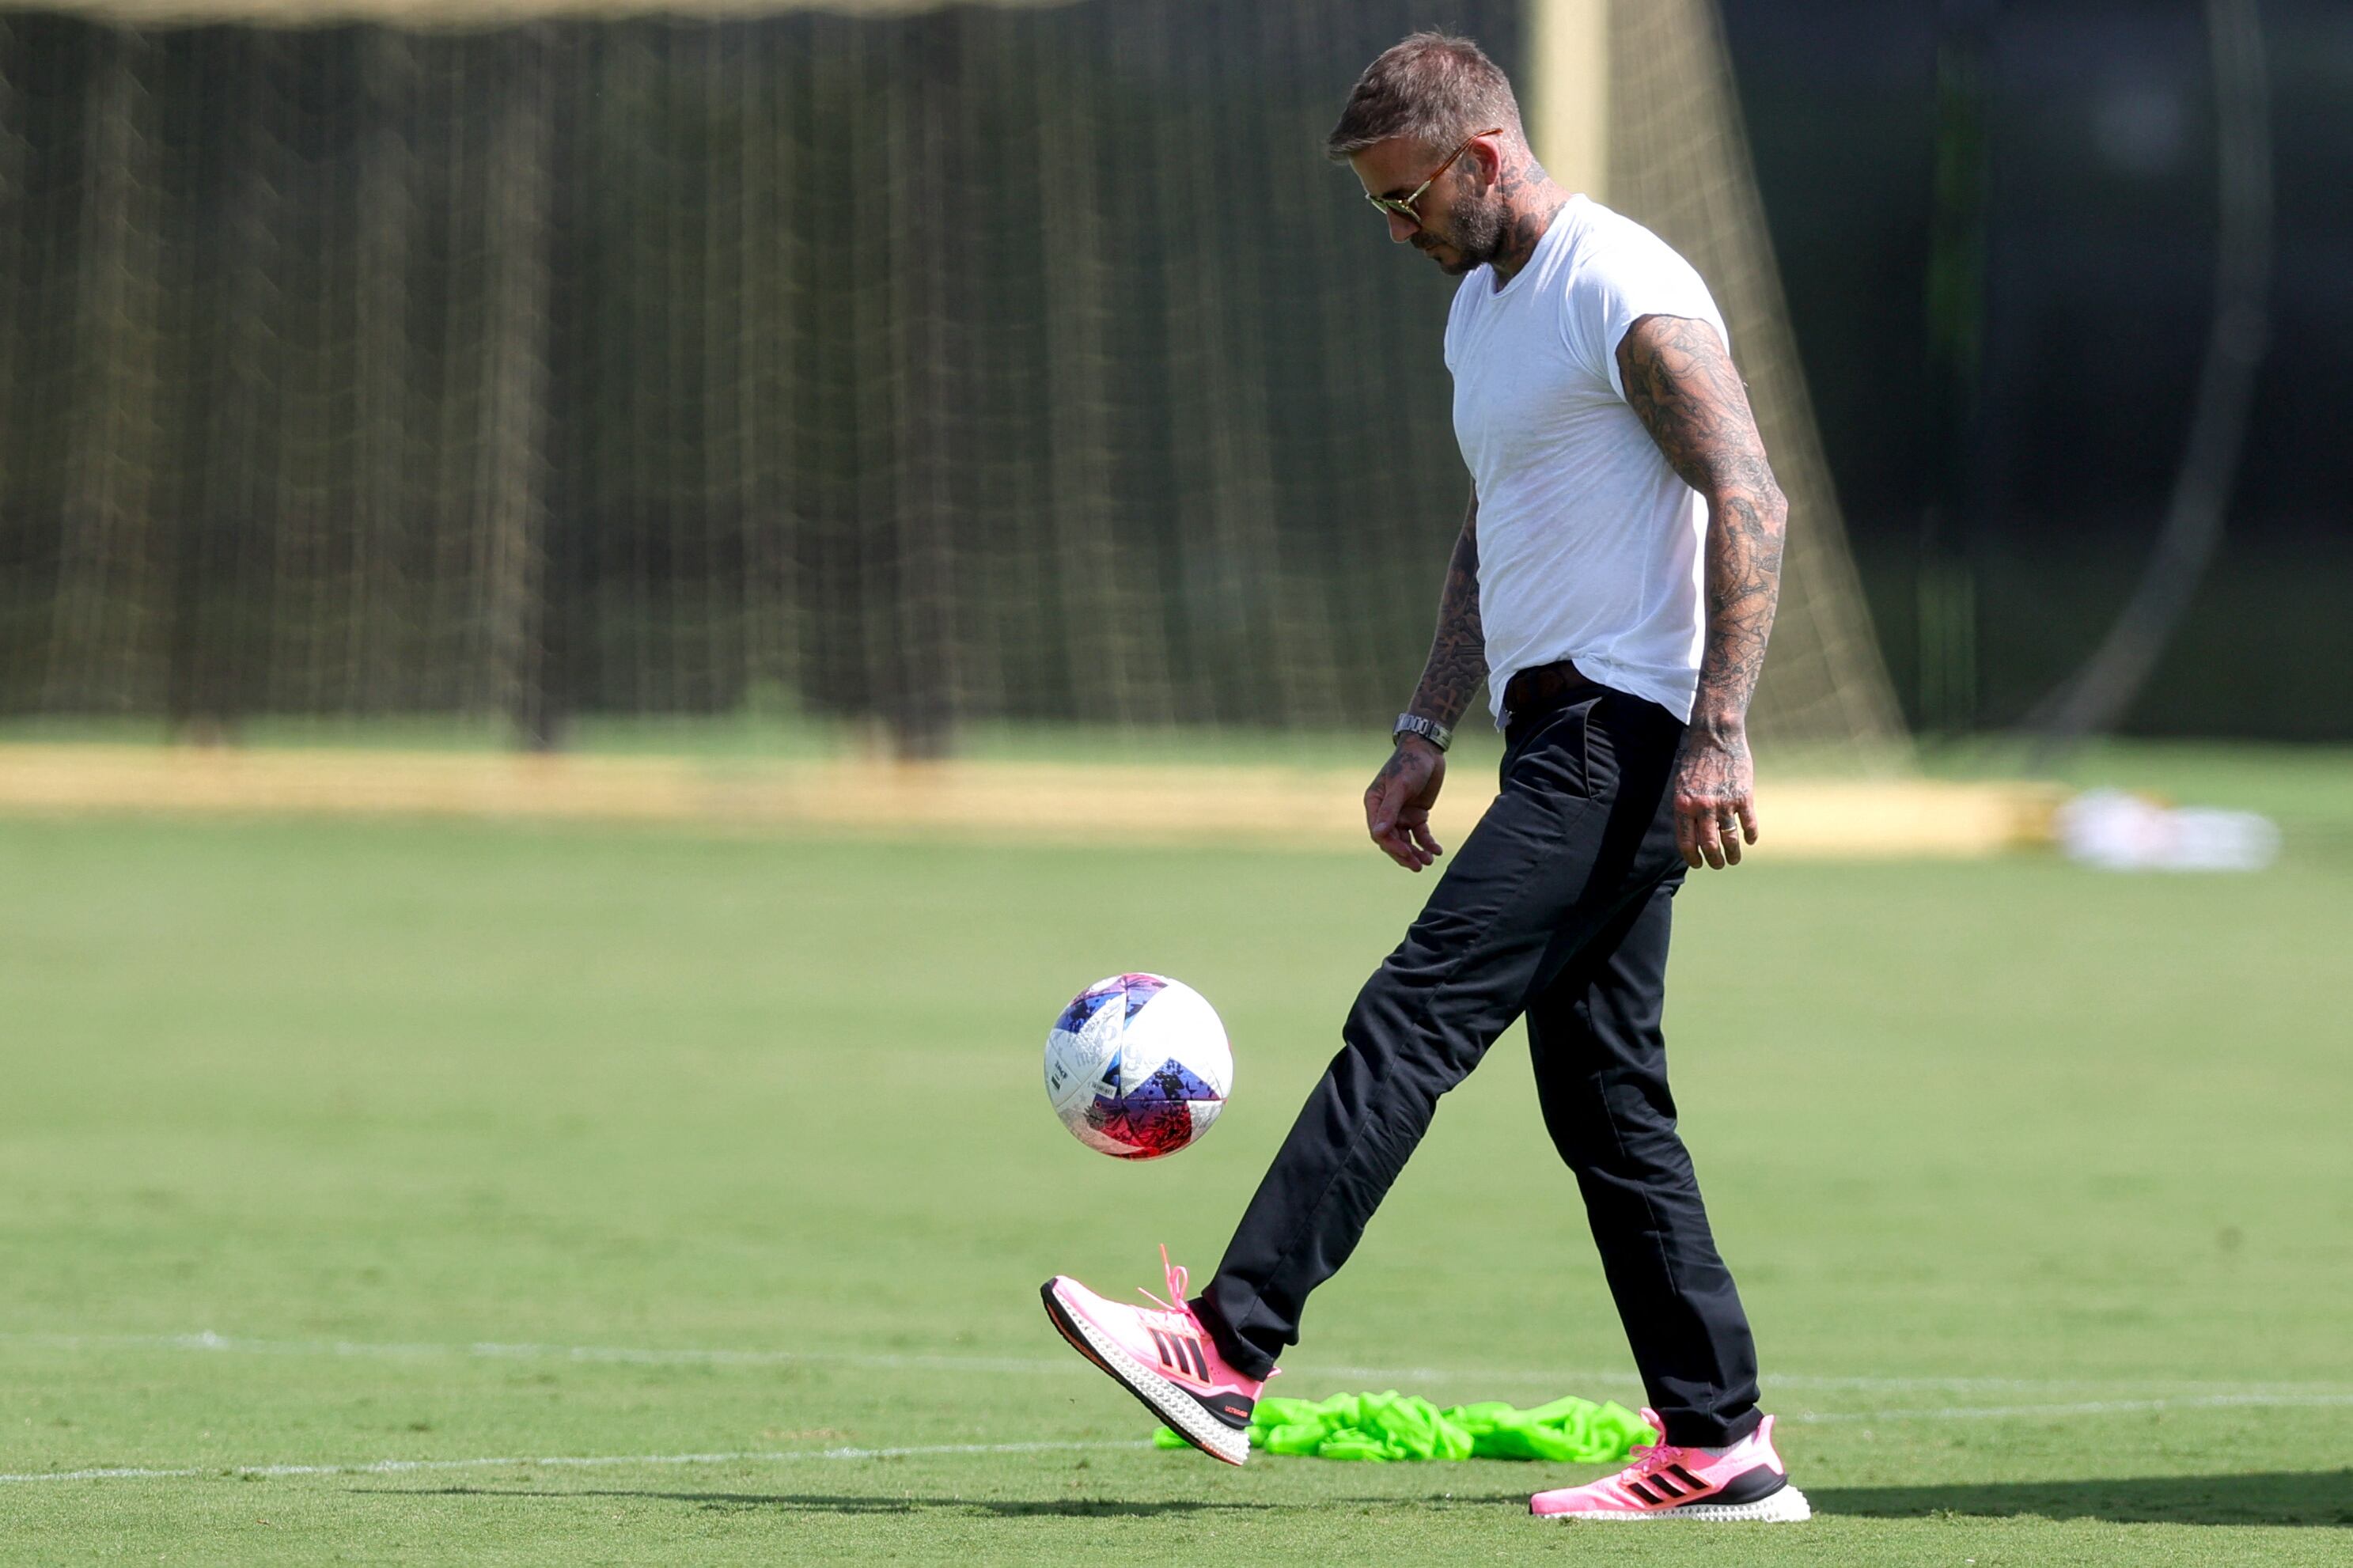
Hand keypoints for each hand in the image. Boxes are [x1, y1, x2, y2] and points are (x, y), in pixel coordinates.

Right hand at [1365, 735, 1446, 870]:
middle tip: (1419, 866)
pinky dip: (1428, 843)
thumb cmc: (1410, 763)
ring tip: (1429, 861)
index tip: (1406, 853)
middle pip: (1392, 840)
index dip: (1391, 845)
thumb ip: (1390, 810)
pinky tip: (1437, 850)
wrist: (1428, 750)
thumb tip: (1378, 835)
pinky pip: (1421, 834)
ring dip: (1416, 852)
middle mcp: (1386, 812)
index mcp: (1375, 804)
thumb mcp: (1400, 786)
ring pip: (1406, 840)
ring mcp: (1402, 814)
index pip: (1379, 832)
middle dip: (1405, 854)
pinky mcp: (1418, 814)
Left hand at [1672, 729, 1758, 869]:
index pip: (1686, 842)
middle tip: (1719, 864)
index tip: (1699, 864)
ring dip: (1733, 854)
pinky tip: (1750, 840)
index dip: (1693, 857)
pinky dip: (1750, 836)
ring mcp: (1724, 802)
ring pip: (1730, 839)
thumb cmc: (1696, 760)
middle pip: (1710, 845)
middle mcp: (1703, 807)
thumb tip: (1691, 834)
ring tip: (1734, 859)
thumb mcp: (1682, 785)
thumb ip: (1686, 808)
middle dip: (1715, 860)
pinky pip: (1748, 824)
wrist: (1715, 736)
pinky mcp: (1744, 796)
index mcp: (1684, 805)